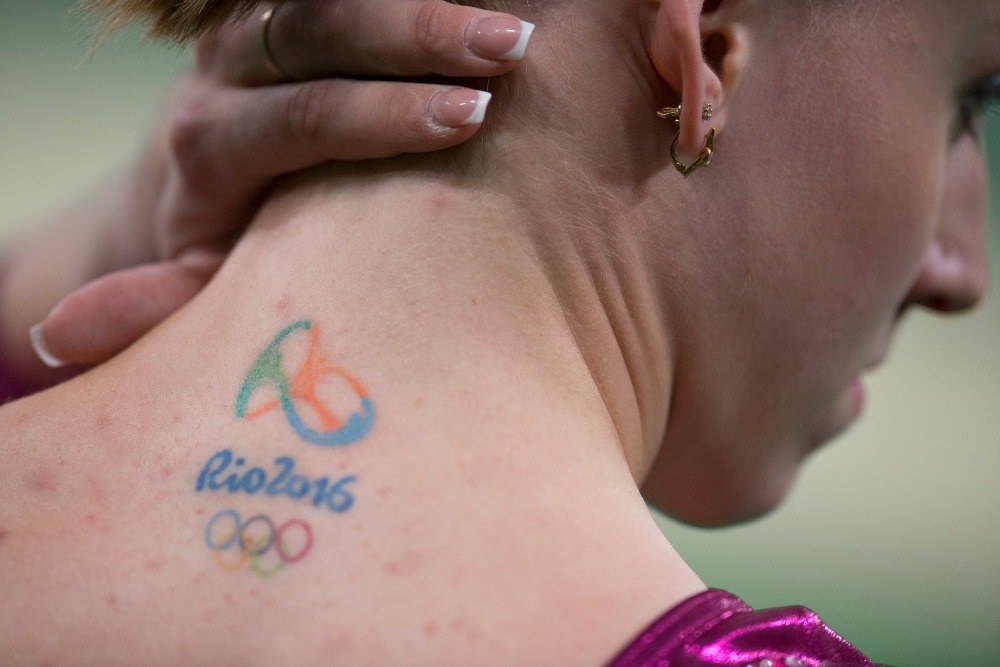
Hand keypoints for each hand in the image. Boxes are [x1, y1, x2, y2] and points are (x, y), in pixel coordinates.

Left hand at [31, 0, 532, 368]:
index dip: (383, 115)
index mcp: (208, 145)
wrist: (204, 183)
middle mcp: (223, 73)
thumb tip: (66, 339)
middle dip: (420, 37)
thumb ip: (158, 306)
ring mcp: (255, 32)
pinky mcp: (282, 15)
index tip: (469, 118)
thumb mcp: (197, 288)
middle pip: (317, 34)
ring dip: (427, 4)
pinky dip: (410, 0)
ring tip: (516, 25)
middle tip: (512, 48)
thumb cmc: (228, 252)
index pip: (300, 116)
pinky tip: (481, 4)